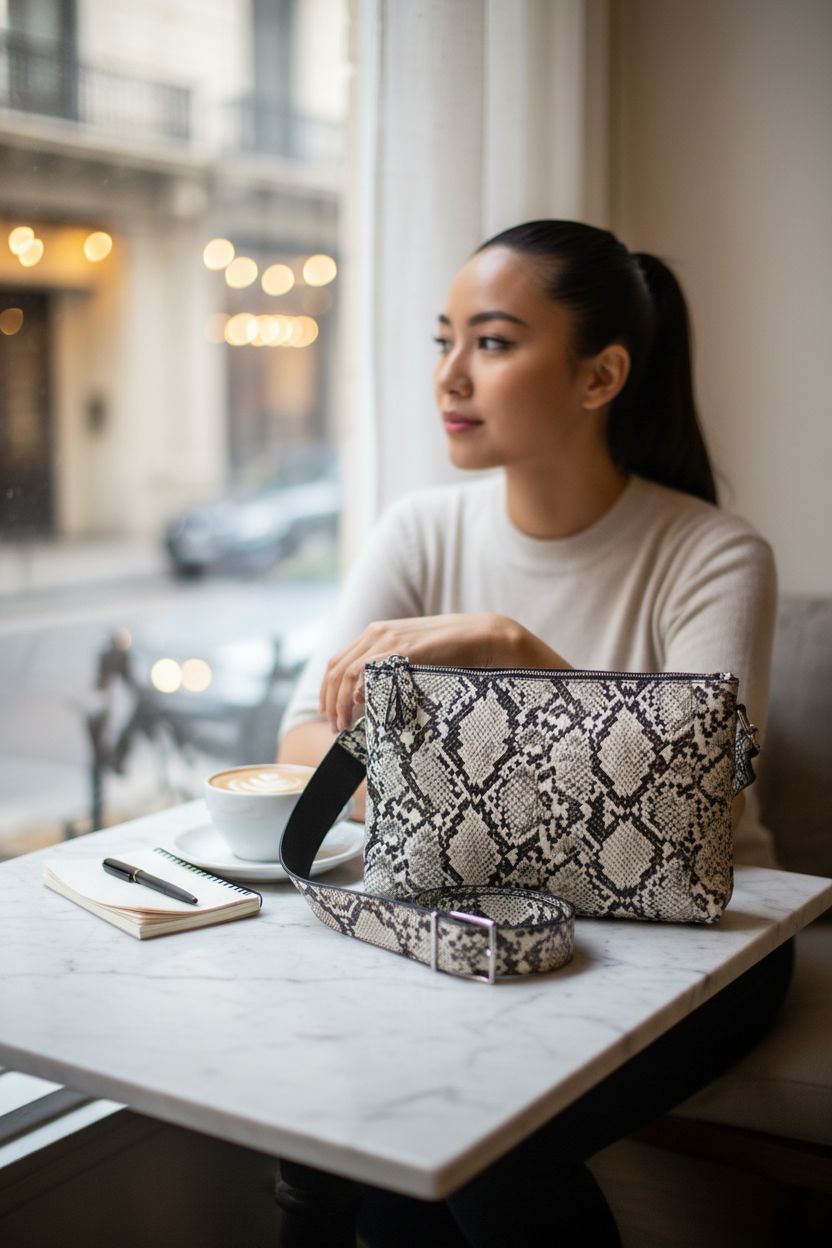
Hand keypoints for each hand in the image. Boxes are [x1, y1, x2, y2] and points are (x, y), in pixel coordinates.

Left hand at [319, 614, 568, 732]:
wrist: (481, 637)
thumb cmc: (450, 654)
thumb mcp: (412, 661)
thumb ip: (390, 672)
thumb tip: (368, 700)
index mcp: (377, 634)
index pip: (337, 663)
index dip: (328, 692)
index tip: (331, 715)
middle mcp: (378, 633)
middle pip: (336, 669)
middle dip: (330, 701)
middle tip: (335, 727)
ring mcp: (390, 639)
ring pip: (347, 672)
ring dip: (341, 702)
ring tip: (344, 725)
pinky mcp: (405, 649)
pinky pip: (371, 669)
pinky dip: (360, 689)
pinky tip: (363, 706)